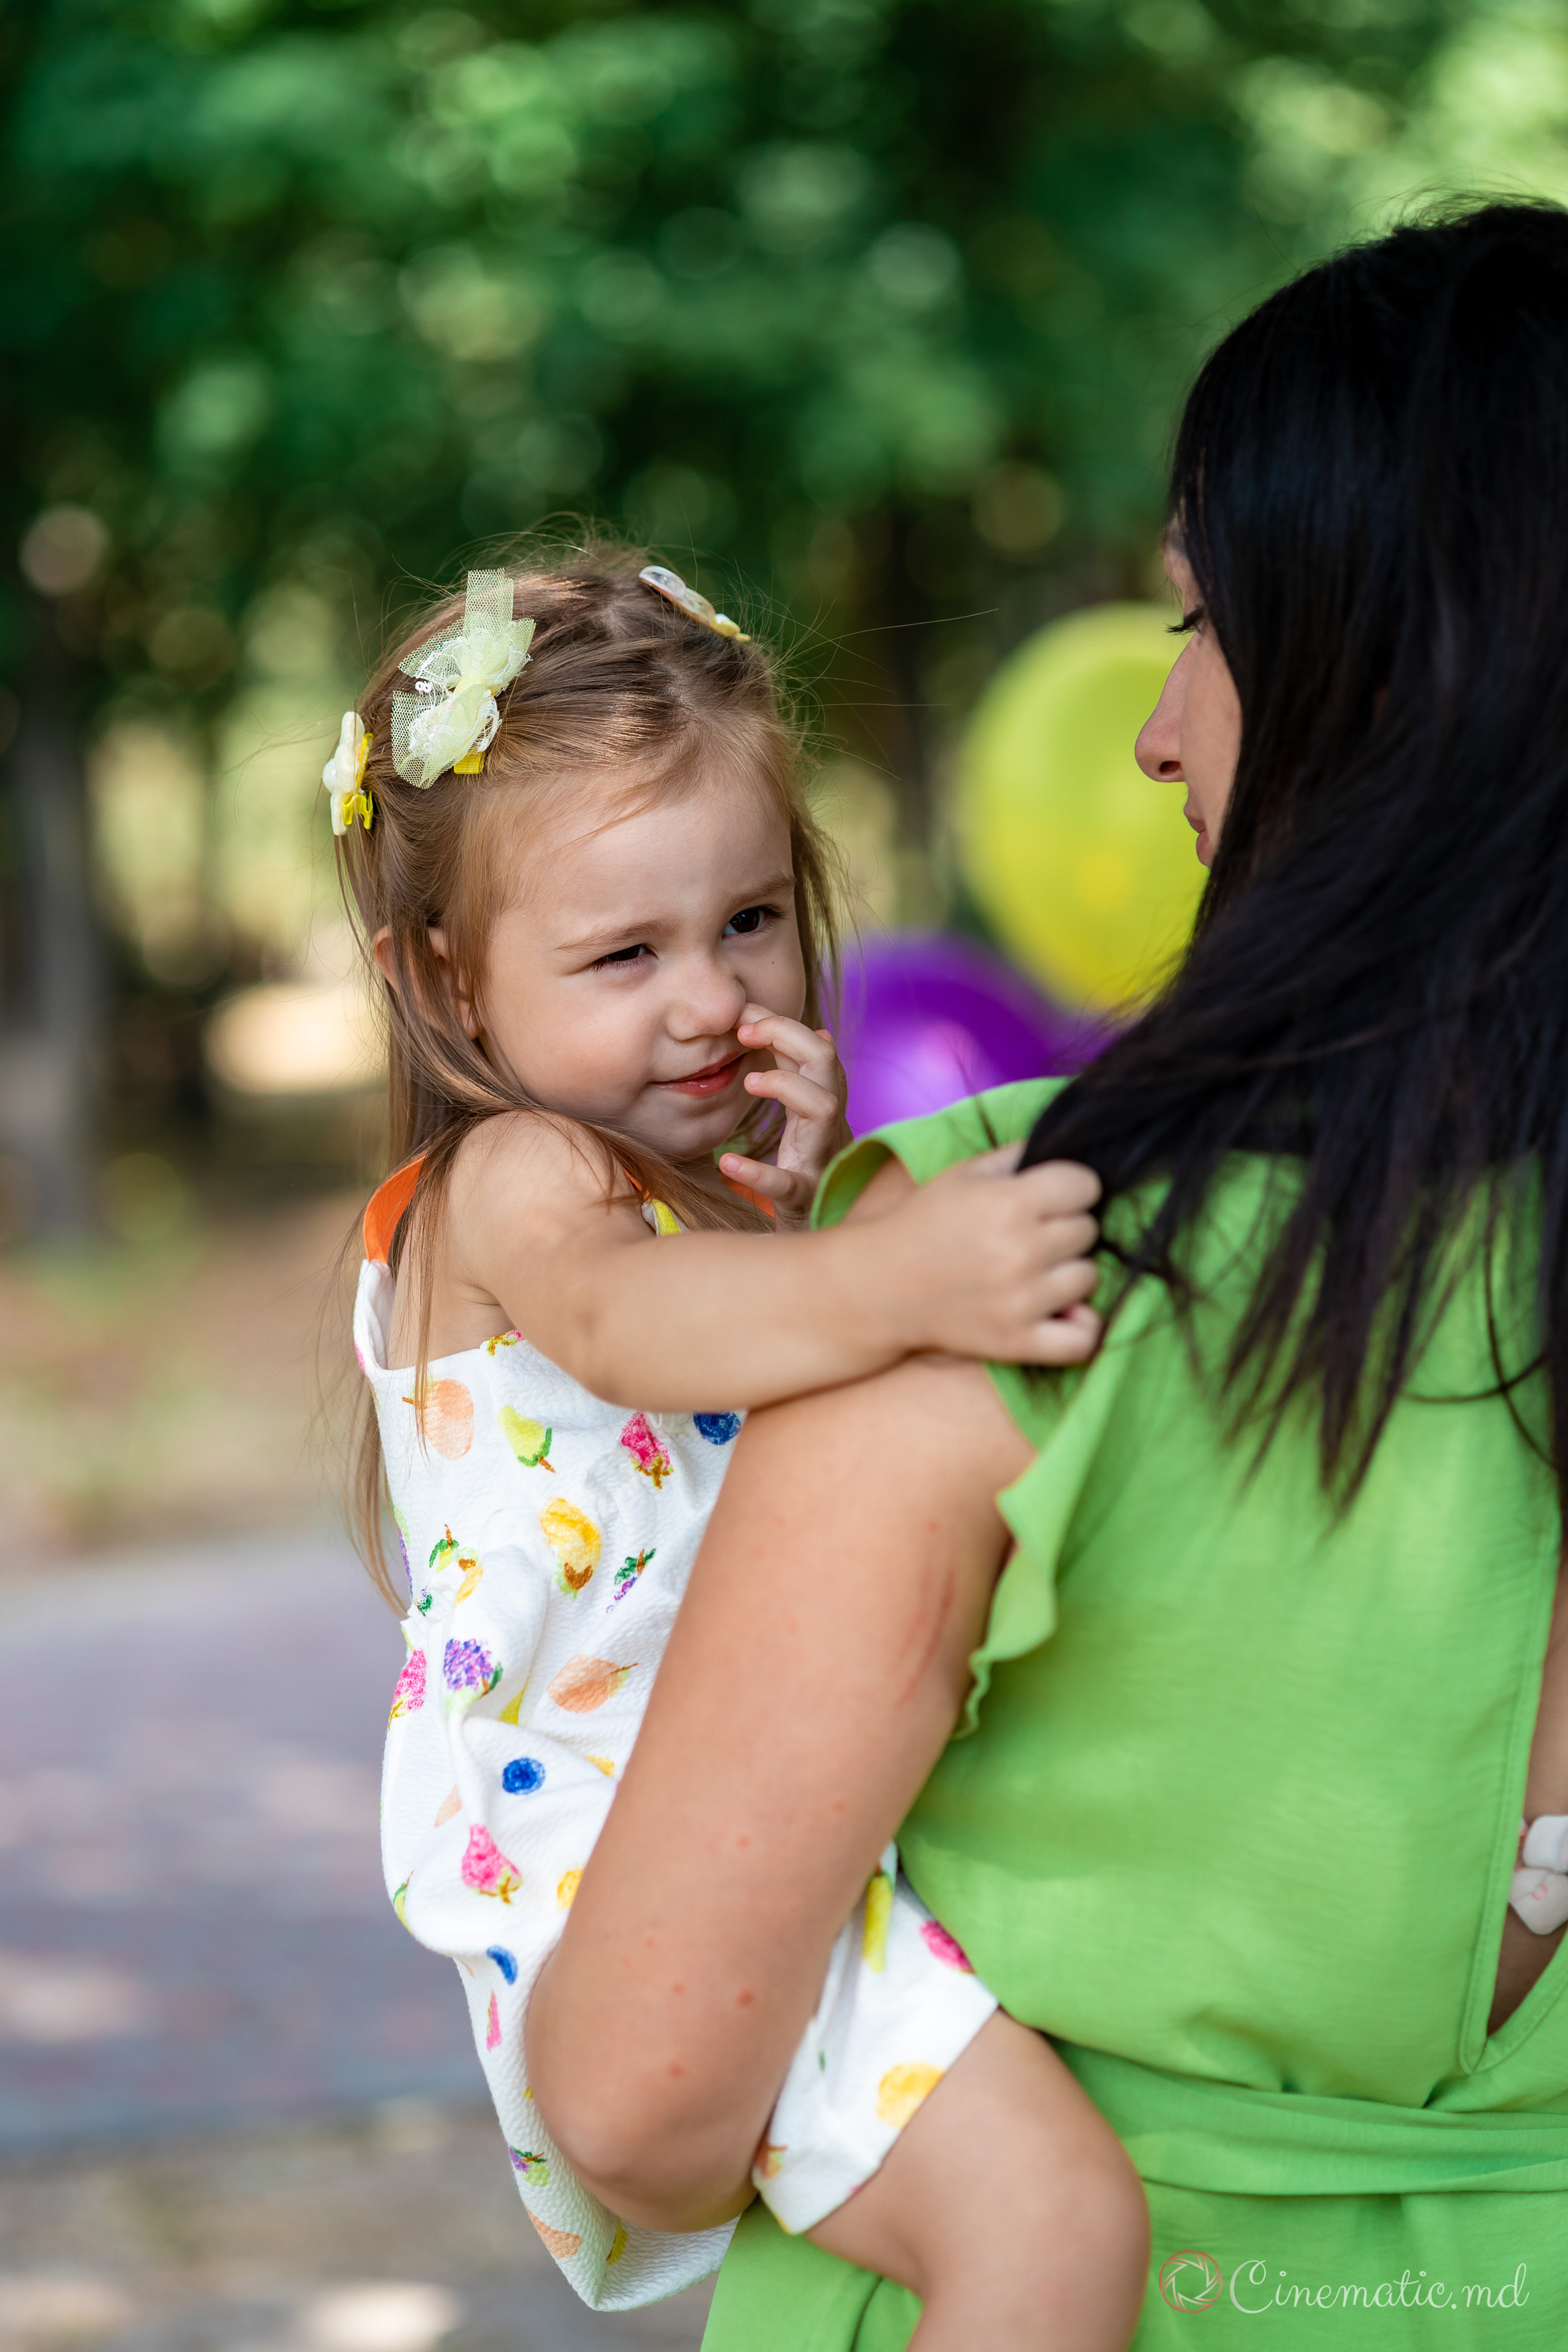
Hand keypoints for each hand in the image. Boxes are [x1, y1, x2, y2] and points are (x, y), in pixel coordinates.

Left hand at [718, 1004, 851, 1228]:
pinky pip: (788, 1184)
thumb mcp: (806, 1122)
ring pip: (825, 1110)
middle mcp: (829, 1127)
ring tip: (749, 1082)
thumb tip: (821, 1031)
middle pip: (827, 1065)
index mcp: (825, 1105)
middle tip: (744, 1033)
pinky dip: (759, 1172)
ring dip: (788, 1084)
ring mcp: (821, 1161)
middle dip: (789, 1036)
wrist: (823, 1232)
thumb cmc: (810, 1172)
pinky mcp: (806, 1199)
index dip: (784, 1025)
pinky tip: (728, 1162)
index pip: (817, 1049)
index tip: (744, 1017)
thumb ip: (803, 1078)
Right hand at [877, 1145, 1103, 1365]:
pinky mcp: (1017, 1341)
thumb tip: (1068, 1147)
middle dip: (1065, 1226)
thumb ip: (1018, 1154)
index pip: (1085, 1184)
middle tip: (1032, 1234)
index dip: (1071, 1187)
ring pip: (1088, 1276)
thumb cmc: (925, 1223)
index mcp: (1007, 1201)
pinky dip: (1081, 1326)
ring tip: (1035, 1270)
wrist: (883, 1286)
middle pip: (1087, 1229)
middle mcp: (1020, 1250)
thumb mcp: (964, 1173)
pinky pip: (1082, 1339)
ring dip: (1067, 1271)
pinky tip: (1062, 1311)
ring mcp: (1021, 1300)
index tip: (1052, 1197)